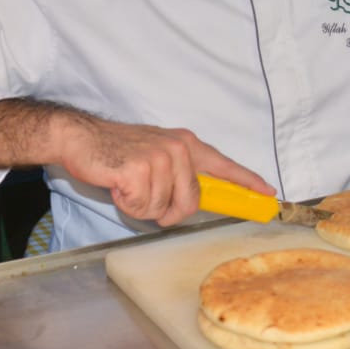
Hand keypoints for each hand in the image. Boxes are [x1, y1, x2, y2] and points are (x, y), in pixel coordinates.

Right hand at [56, 118, 273, 226]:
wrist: (82, 138)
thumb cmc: (118, 151)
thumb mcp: (158, 155)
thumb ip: (181, 174)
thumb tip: (196, 200)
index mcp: (186, 144)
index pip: (224, 165)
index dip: (248, 182)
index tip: (268, 194)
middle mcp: (179, 149)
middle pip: (190, 203)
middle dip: (167, 210)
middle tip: (144, 194)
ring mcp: (160, 158)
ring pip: (163, 209)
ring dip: (141, 206)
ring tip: (128, 184)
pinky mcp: (140, 169)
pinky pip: (142, 207)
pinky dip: (126, 204)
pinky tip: (118, 185)